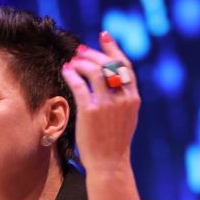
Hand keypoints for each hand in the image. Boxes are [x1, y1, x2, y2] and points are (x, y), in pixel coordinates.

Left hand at [61, 31, 140, 174]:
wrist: (109, 164)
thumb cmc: (114, 143)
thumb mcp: (126, 118)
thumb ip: (123, 98)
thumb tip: (113, 80)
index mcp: (133, 98)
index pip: (125, 65)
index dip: (113, 48)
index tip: (104, 36)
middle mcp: (122, 99)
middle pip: (108, 64)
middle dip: (93, 54)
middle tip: (80, 51)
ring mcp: (106, 104)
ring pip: (93, 71)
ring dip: (81, 63)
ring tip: (72, 62)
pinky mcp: (91, 111)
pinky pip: (79, 85)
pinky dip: (72, 75)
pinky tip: (66, 71)